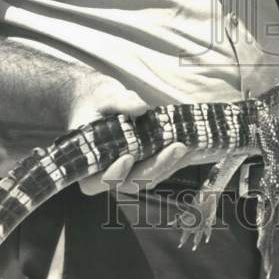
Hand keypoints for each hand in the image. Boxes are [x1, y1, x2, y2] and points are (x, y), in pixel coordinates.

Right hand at [68, 75, 193, 195]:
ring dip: (169, 165)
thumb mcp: (105, 96)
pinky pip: (159, 171)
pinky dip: (174, 161)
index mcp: (87, 164)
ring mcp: (126, 174)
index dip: (113, 174)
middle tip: (177, 147)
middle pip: (130, 182)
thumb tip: (141, 108)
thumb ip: (120, 102)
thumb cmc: (98, 101)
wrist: (102, 104)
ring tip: (188, 146)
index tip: (127, 157)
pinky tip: (190, 148)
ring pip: (148, 179)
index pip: (96, 181)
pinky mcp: (142, 167)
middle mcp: (106, 175)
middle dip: (155, 167)